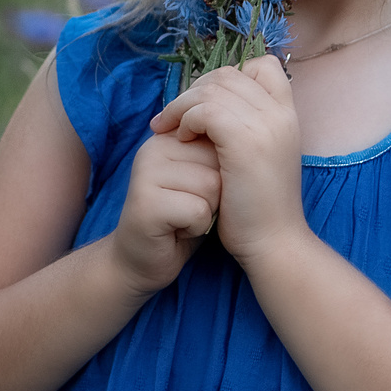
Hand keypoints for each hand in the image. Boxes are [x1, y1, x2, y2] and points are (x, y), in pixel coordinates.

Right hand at [112, 128, 221, 295]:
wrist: (144, 259)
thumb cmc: (183, 216)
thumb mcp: (204, 176)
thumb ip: (217, 151)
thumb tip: (246, 132)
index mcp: (169, 137)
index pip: (222, 139)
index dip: (223, 173)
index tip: (199, 188)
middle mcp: (152, 148)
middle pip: (219, 161)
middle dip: (216, 191)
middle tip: (190, 206)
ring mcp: (145, 174)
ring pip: (211, 185)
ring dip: (208, 210)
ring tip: (185, 217)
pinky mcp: (146, 204)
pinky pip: (199, 210)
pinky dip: (199, 227)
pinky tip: (179, 230)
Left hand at [148, 55, 305, 268]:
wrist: (273, 241)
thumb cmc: (261, 205)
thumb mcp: (264, 155)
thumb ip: (250, 126)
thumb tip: (214, 104)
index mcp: (289, 114)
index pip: (262, 65)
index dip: (229, 76)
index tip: (206, 104)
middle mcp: (281, 113)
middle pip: (230, 73)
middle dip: (196, 89)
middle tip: (174, 115)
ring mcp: (266, 125)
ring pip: (213, 88)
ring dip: (184, 104)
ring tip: (170, 128)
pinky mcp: (244, 142)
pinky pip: (205, 110)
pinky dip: (186, 119)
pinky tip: (180, 139)